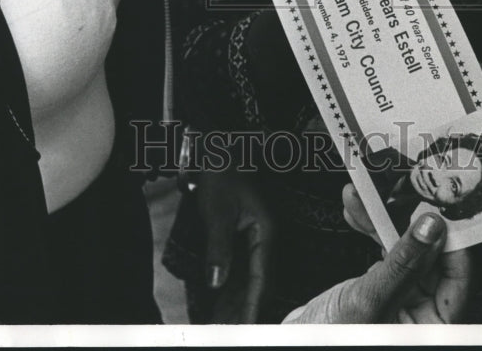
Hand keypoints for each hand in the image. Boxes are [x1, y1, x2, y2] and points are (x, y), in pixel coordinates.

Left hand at [197, 168, 274, 322]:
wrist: (218, 148)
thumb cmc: (221, 174)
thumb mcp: (217, 211)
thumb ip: (218, 247)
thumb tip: (217, 282)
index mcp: (265, 233)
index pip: (260, 279)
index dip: (253, 307)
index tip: (247, 329)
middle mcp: (263, 239)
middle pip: (254, 284)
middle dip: (242, 312)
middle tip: (229, 333)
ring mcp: (252, 238)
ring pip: (245, 279)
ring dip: (234, 304)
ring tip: (221, 326)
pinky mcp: (241, 236)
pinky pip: (237, 269)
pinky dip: (228, 288)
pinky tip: (217, 303)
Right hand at [285, 198, 470, 323]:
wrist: (292, 342)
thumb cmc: (329, 339)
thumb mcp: (369, 300)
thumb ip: (402, 264)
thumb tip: (431, 229)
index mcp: (431, 326)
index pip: (457, 277)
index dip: (449, 239)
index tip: (437, 207)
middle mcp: (420, 313)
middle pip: (428, 255)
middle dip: (407, 219)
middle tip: (398, 189)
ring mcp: (400, 297)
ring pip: (403, 247)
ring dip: (382, 217)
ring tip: (363, 196)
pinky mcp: (379, 286)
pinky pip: (382, 249)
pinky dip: (369, 227)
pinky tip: (356, 211)